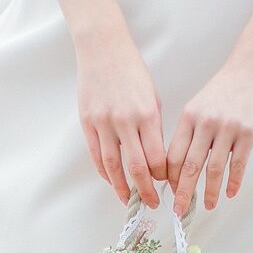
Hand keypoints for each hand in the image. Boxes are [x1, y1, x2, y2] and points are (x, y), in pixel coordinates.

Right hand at [76, 33, 165, 208]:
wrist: (103, 49)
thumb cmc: (132, 72)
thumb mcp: (153, 97)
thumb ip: (154, 129)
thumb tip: (156, 160)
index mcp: (147, 114)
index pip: (157, 157)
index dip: (161, 176)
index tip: (165, 184)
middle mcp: (125, 121)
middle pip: (137, 167)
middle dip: (146, 190)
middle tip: (151, 203)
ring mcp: (104, 123)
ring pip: (113, 166)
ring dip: (122, 188)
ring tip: (128, 200)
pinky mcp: (88, 123)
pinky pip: (97, 156)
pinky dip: (105, 173)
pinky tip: (112, 181)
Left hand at [166, 62, 252, 215]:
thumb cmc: (224, 90)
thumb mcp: (198, 106)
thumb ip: (189, 133)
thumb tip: (178, 167)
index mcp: (189, 117)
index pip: (174, 155)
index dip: (171, 179)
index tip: (171, 194)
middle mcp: (206, 123)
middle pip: (191, 166)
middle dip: (184, 193)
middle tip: (180, 211)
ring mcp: (228, 128)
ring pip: (215, 169)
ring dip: (211, 192)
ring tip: (209, 206)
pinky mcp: (248, 132)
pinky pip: (238, 164)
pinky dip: (234, 182)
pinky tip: (230, 194)